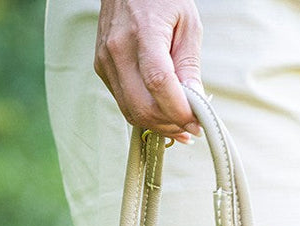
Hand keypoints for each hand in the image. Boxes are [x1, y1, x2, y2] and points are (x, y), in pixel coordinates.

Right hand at [94, 0, 203, 141]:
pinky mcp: (102, 68)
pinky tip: (162, 112)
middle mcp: (118, 49)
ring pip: (131, 111)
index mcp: (143, 33)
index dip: (178, 110)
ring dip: (158, 125)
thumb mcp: (188, 24)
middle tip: (191, 127)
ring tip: (179, 124)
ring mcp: (105, 61)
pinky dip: (145, 113)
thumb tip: (195, 102)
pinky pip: (124, 102)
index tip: (196, 123)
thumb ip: (189, 65)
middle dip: (170, 124)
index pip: (158, 83)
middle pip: (142, 106)